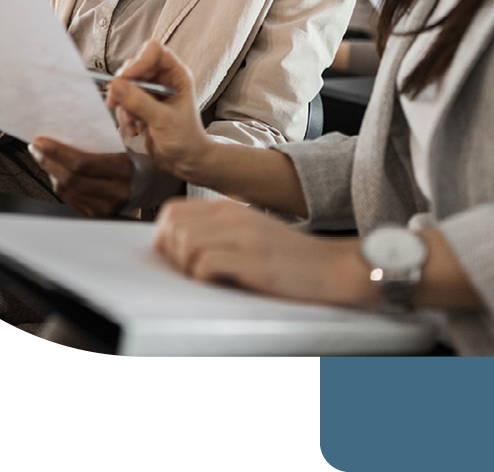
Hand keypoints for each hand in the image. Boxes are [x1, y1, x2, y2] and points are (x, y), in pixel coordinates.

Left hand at [29, 138, 133, 216]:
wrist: (149, 186)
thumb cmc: (133, 163)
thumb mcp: (120, 148)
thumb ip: (93, 147)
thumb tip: (60, 139)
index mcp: (123, 170)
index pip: (81, 163)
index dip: (56, 152)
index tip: (41, 142)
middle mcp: (115, 192)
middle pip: (70, 178)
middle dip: (48, 161)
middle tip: (36, 149)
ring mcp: (105, 207)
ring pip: (66, 191)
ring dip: (50, 173)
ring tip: (43, 158)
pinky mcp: (97, 215)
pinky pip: (69, 200)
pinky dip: (59, 185)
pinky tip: (56, 174)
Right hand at [105, 41, 211, 180]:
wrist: (186, 162)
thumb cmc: (185, 139)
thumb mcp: (163, 120)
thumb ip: (140, 102)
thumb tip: (115, 85)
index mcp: (176, 74)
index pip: (154, 51)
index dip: (139, 61)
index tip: (127, 79)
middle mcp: (162, 79)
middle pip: (134, 67)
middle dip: (123, 87)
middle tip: (115, 103)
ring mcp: (150, 92)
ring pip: (124, 86)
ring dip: (123, 106)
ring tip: (132, 125)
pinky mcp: (140, 106)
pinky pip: (123, 102)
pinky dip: (123, 116)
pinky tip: (132, 131)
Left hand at [152, 199, 377, 306]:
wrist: (330, 267)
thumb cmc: (286, 257)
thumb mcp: (248, 233)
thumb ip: (214, 232)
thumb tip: (173, 246)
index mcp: (227, 208)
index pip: (173, 211)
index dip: (163, 237)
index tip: (172, 257)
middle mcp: (232, 216)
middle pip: (174, 226)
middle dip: (172, 254)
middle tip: (188, 272)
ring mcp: (243, 237)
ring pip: (186, 243)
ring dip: (187, 267)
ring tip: (205, 279)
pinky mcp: (253, 261)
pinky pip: (206, 265)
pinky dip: (203, 278)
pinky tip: (220, 284)